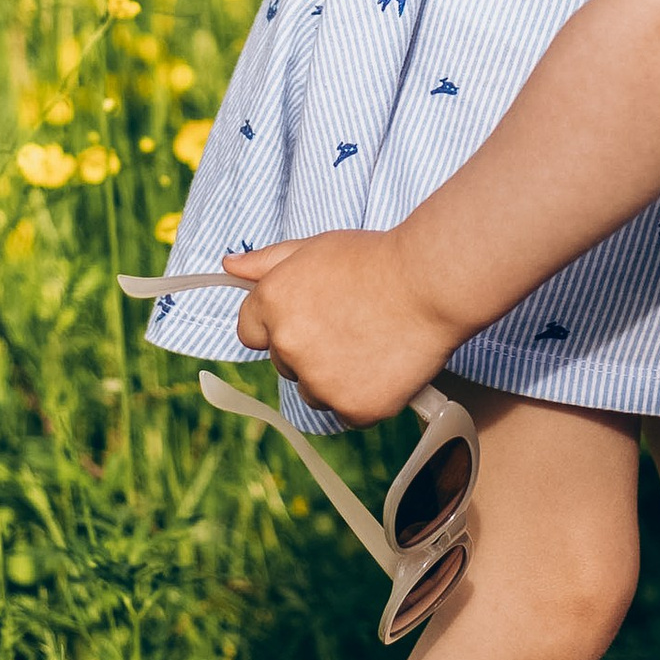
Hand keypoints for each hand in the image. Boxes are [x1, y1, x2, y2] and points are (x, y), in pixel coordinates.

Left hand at [225, 233, 458, 426]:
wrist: (431, 284)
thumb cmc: (377, 259)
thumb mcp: (316, 247)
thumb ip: (267, 261)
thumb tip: (228, 267)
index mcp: (272, 304)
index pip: (249, 333)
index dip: (279, 325)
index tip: (310, 318)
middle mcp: (287, 346)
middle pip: (285, 364)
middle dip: (310, 351)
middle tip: (352, 324)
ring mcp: (319, 381)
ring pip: (315, 392)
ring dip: (335, 378)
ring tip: (373, 344)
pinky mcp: (352, 408)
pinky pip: (349, 412)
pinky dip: (365, 396)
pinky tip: (387, 365)